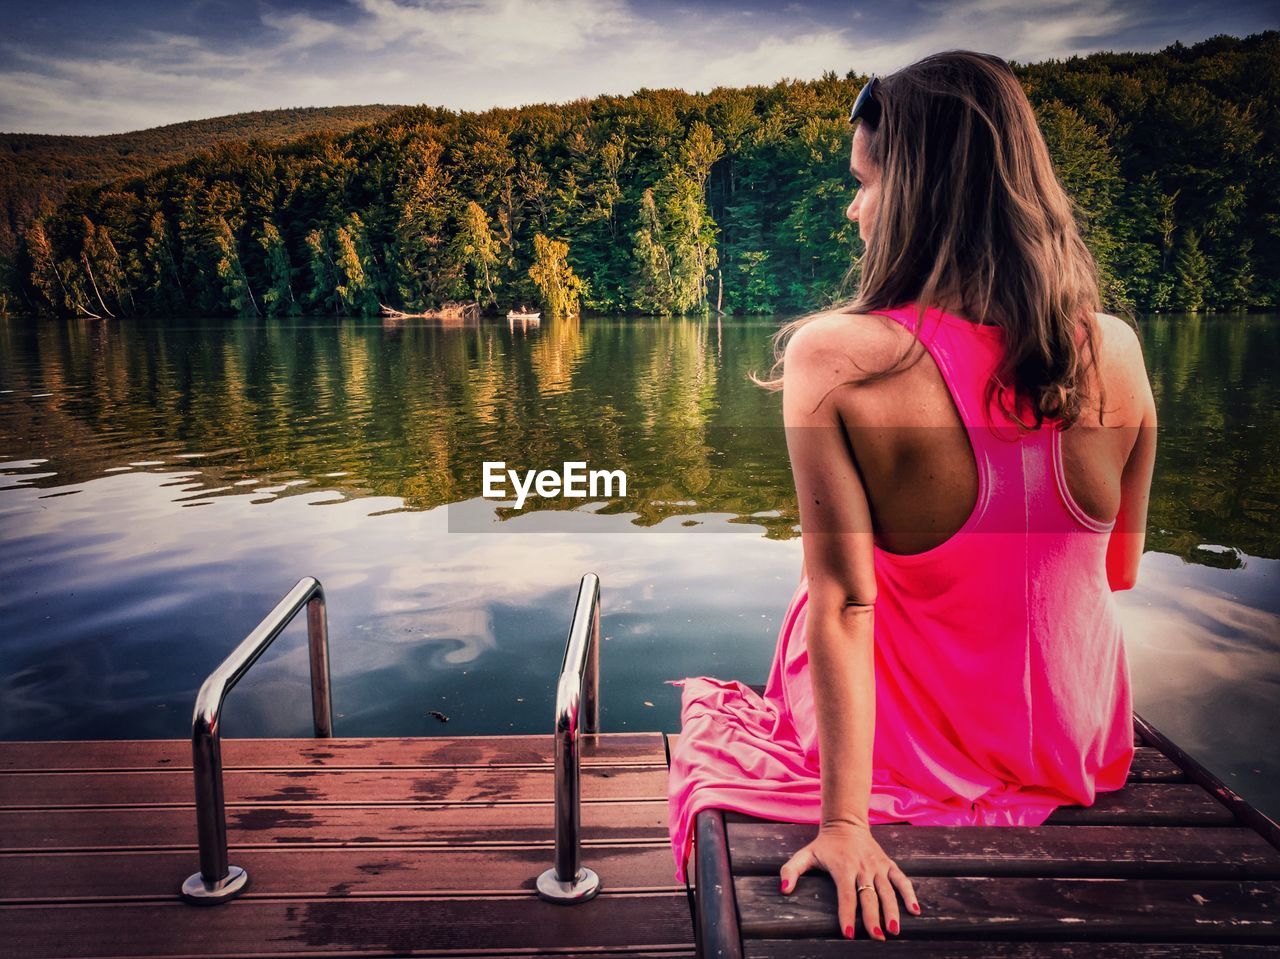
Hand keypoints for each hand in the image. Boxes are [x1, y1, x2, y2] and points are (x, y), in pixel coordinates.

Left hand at [779, 819, 919, 939]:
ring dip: (893, 910)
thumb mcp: (805, 855)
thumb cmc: (824, 845)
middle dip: (873, 918)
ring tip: (894, 930)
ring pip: (888, 890)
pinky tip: (915, 911)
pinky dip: (909, 894)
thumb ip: (791, 870)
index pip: (846, 895)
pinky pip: (901, 879)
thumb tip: (783, 889)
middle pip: (869, 896)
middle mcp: (863, 867)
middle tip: (877, 938)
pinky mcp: (888, 864)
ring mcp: (878, 866)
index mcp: (843, 867)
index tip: (849, 934)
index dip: (847, 915)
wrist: (846, 823)